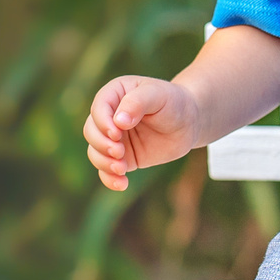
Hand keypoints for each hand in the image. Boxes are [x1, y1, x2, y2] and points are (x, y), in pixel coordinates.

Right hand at [82, 75, 197, 190]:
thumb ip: (138, 102)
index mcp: (114, 94)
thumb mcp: (158, 95)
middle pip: (91, 131)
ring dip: (104, 163)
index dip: (103, 123)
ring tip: (122, 169)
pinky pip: (107, 169)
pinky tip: (122, 184)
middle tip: (119, 153)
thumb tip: (119, 121)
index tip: (117, 133)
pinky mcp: (122, 157)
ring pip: (95, 152)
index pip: (98, 108)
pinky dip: (110, 178)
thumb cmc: (173, 102)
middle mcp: (109, 116)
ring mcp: (114, 138)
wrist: (189, 123)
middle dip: (101, 144)